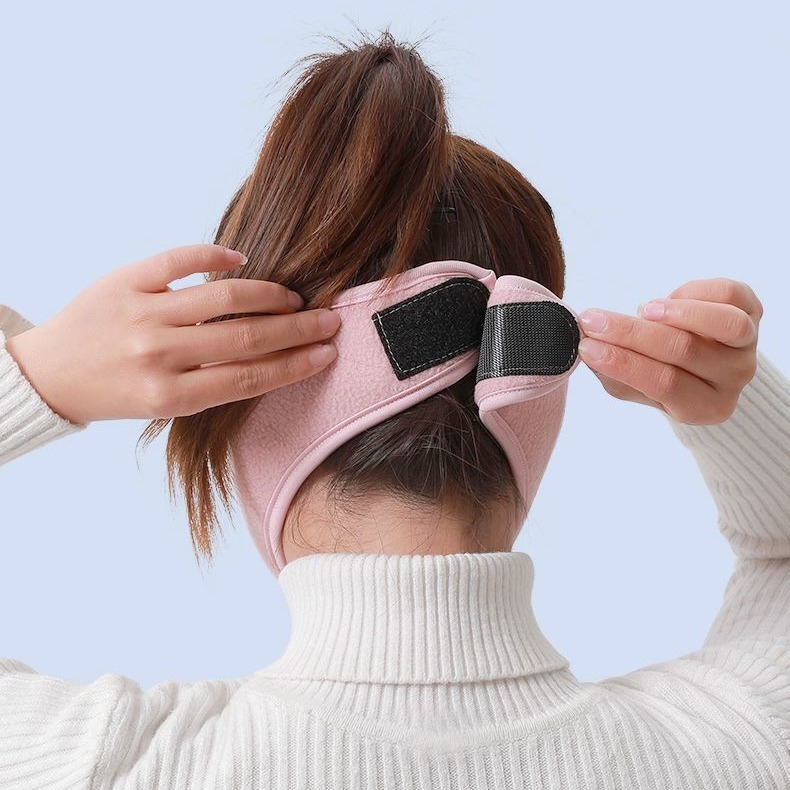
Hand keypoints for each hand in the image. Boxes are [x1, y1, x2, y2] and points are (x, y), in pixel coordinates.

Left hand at [4, 244, 340, 423]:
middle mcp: (157, 354)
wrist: (50, 373)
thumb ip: (212, 383)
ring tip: (292, 297)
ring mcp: (141, 312)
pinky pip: (179, 260)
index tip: (326, 354)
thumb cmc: (115, 392)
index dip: (295, 365)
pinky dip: (214, 255)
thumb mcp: (164, 404)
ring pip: (223, 297)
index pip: (249, 377)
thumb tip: (271, 353)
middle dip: (297, 329)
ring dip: (269, 295)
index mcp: (169, 395)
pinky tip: (241, 259)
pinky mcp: (126, 279)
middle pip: (246, 338)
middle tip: (329, 321)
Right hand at [576, 278, 761, 424]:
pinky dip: (695, 291)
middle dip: (631, 333)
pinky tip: (667, 300)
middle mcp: (733, 379)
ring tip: (641, 309)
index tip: (586, 346)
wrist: (694, 359)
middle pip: (684, 352)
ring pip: (724, 325)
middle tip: (591, 319)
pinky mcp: (754, 311)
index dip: (623, 363)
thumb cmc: (658, 373)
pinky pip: (732, 296)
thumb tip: (586, 344)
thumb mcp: (630, 385)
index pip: (663, 383)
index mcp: (704, 407)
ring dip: (677, 313)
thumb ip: (611, 371)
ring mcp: (748, 345)